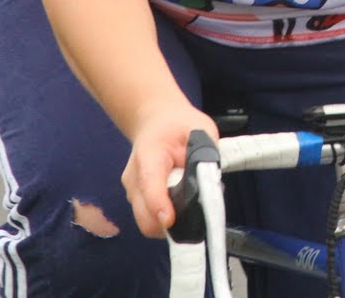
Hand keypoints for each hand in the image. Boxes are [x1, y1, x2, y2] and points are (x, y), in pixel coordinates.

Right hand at [120, 100, 219, 237]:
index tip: (170, 219)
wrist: (157, 122)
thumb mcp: (199, 129)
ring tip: (191, 203)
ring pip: (148, 222)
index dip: (158, 203)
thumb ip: (206, 154)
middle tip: (198, 212)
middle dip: (171, 222)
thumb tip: (211, 182)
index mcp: (148, 155)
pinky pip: (151, 220)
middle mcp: (134, 177)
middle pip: (144, 213)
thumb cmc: (179, 126)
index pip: (149, 183)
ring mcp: (132, 191)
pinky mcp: (136, 201)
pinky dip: (168, 219)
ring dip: (172, 222)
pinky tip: (181, 204)